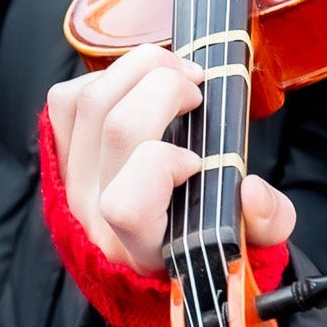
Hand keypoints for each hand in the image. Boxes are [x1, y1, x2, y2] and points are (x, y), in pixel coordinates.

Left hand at [45, 45, 296, 275]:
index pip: (127, 204)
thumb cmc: (203, 244)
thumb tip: (252, 190)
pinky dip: (103, 78)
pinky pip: (65, 101)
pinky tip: (137, 84)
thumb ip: (268, 223)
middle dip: (164, 87)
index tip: (198, 160)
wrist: (151, 258)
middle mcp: (93, 216)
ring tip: (174, 71)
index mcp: (141, 247)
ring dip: (135, 69)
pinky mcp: (58, 157)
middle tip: (197, 85)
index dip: (164, 164)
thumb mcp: (250, 244)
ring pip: (87, 103)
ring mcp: (69, 184)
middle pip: (116, 127)